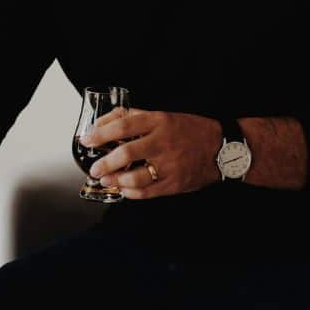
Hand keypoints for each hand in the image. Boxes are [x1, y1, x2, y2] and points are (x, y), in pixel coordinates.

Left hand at [82, 107, 222, 199]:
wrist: (222, 148)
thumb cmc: (188, 130)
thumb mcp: (162, 116)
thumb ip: (132, 117)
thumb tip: (101, 123)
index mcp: (159, 122)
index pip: (124, 126)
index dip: (101, 133)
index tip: (87, 140)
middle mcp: (163, 143)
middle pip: (127, 153)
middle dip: (105, 162)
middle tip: (94, 168)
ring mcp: (170, 165)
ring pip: (136, 177)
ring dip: (115, 180)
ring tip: (106, 179)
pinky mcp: (175, 184)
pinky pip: (147, 192)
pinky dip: (131, 193)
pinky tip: (123, 189)